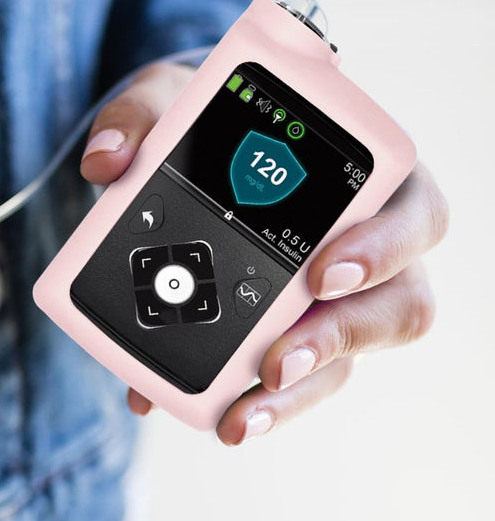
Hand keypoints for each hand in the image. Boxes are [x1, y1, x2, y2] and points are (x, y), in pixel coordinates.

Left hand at [81, 65, 448, 445]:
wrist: (188, 155)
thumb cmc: (207, 128)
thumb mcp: (173, 102)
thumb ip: (139, 116)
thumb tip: (106, 160)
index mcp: (360, 183)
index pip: (414, 214)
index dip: (385, 249)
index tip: (323, 272)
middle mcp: (360, 249)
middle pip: (396, 306)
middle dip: (339, 340)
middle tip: (276, 361)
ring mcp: (328, 300)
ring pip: (342, 361)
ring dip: (295, 396)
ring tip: (238, 419)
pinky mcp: (288, 335)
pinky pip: (286, 379)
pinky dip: (244, 399)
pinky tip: (192, 407)